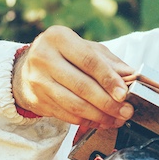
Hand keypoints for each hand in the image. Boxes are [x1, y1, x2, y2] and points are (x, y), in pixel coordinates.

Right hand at [11, 25, 134, 126]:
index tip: (124, 93)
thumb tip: (132, 75)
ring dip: (100, 116)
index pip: (89, 61)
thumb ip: (109, 61)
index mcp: (59, 38)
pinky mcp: (37, 100)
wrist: (26, 68)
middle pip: (82, 86)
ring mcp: (38, 81)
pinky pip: (67, 115)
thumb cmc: (64, 55)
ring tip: (117, 119)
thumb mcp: (86, 49)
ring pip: (74, 105)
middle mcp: (44, 57)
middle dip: (108, 102)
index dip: (109, 79)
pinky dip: (88, 121)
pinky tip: (102, 121)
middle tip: (126, 111)